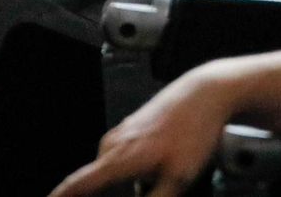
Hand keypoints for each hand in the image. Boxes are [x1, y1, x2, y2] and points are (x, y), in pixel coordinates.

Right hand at [49, 66, 239, 196]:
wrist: (204, 94)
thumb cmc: (192, 132)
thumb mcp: (177, 180)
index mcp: (117, 159)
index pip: (76, 186)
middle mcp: (112, 145)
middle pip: (96, 185)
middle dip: (105, 196)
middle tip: (144, 190)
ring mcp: (121, 135)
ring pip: (111, 174)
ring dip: (121, 189)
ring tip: (151, 185)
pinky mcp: (132, 131)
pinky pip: (121, 162)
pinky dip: (128, 177)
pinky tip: (153, 179)